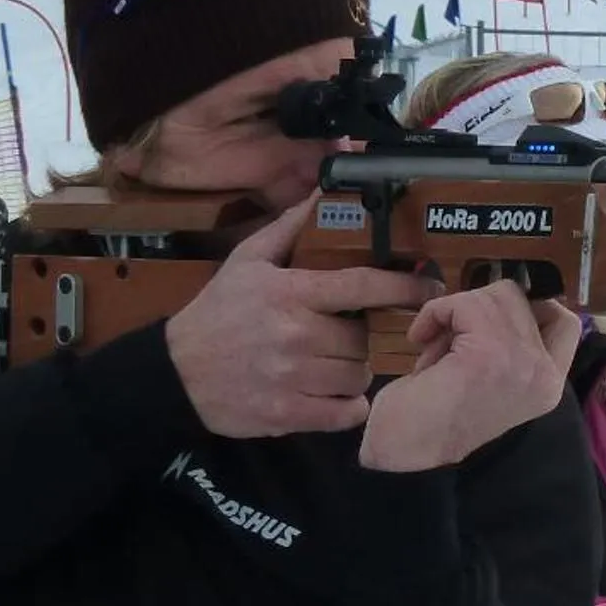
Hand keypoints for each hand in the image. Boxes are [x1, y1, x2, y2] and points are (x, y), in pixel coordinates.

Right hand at [162, 199, 441, 438]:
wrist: (175, 372)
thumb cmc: (218, 312)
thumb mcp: (247, 261)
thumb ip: (289, 227)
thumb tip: (323, 192)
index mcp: (290, 293)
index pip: (365, 286)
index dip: (406, 287)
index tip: (430, 286)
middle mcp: (296, 334)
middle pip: (365, 338)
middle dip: (361, 337)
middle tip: (342, 335)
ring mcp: (294, 377)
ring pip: (360, 375)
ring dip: (354, 371)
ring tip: (331, 363)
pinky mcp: (290, 413)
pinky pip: (348, 412)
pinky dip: (347, 405)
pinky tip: (330, 392)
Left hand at [356, 283, 579, 472]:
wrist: (402, 450)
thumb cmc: (434, 421)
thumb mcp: (489, 376)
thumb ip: (509, 343)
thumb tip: (506, 294)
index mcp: (550, 386)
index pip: (564, 322)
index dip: (525, 306)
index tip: (486, 318)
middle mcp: (546, 375)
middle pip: (522, 299)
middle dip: (480, 309)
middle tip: (451, 340)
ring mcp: (522, 362)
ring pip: (493, 296)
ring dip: (456, 313)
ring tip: (436, 347)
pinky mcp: (489, 352)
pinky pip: (463, 303)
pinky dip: (436, 312)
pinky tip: (419, 340)